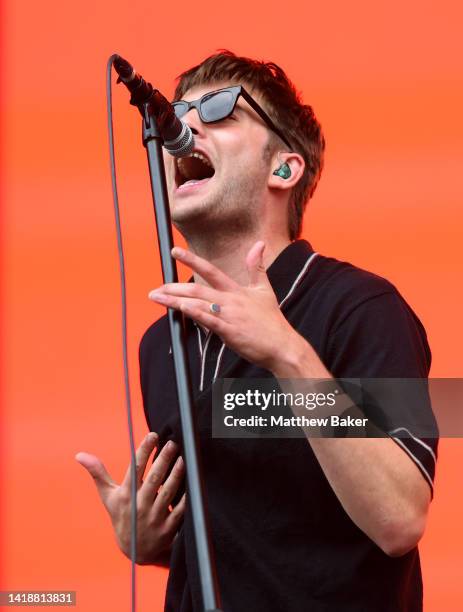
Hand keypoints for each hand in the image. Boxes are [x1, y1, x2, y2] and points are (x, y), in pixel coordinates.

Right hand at [75, 433, 184, 564]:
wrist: (134, 551)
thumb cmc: (122, 516)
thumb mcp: (108, 496)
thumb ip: (98, 473)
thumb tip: (80, 455)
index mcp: (125, 495)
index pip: (135, 468)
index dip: (144, 450)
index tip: (153, 435)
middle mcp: (139, 506)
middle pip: (153, 478)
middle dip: (163, 459)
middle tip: (172, 443)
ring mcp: (154, 518)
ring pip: (168, 492)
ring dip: (176, 474)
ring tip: (183, 458)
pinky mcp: (168, 528)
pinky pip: (180, 510)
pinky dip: (186, 496)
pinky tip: (193, 480)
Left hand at [148, 241, 302, 372]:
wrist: (282, 346)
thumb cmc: (272, 322)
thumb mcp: (265, 290)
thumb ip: (257, 267)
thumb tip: (259, 244)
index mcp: (237, 290)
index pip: (211, 270)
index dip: (192, 260)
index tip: (175, 252)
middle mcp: (231, 300)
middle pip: (197, 288)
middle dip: (173, 287)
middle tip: (156, 288)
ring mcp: (229, 315)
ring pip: (197, 302)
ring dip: (174, 299)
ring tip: (157, 297)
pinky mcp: (229, 331)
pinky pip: (207, 319)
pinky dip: (192, 312)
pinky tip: (178, 307)